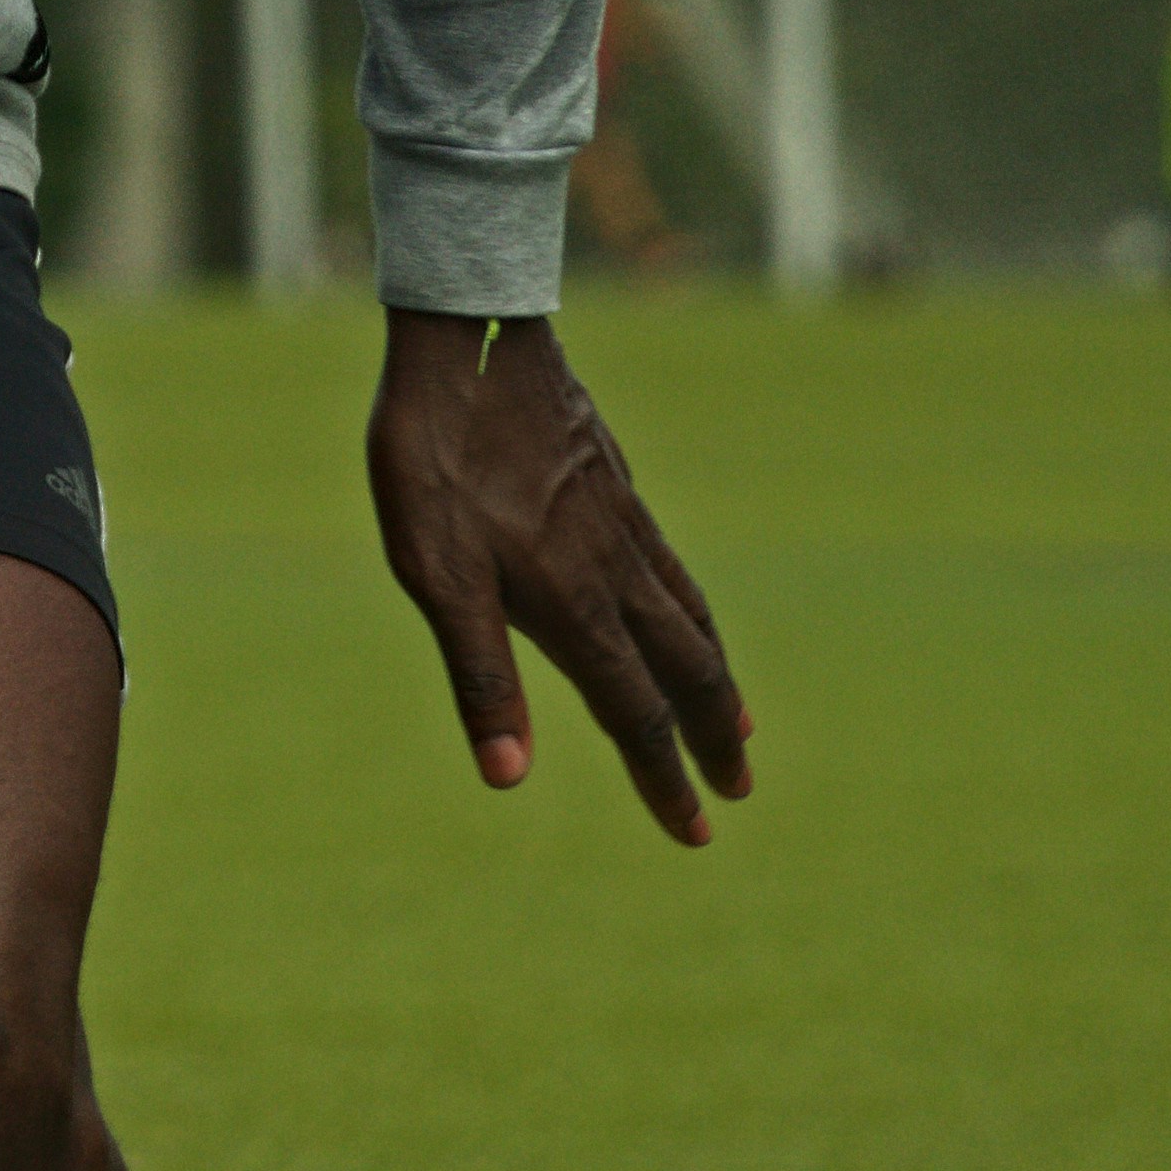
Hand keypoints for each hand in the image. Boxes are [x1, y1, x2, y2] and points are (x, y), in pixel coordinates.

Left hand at [366, 310, 752, 846]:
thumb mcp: (432, 573)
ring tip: (738, 721)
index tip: (693, 832)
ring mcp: (623, 524)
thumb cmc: (433, 458)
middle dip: (713, 738)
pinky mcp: (616, 486)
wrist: (470, 339)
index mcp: (571, 605)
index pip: (635, 714)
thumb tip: (510, 776)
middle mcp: (614, 570)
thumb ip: (478, 675)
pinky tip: (686, 613)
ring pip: (691, 618)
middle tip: (737, 792)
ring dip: (718, 680)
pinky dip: (697, 613)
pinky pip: (675, 568)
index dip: (663, 778)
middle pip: (687, 672)